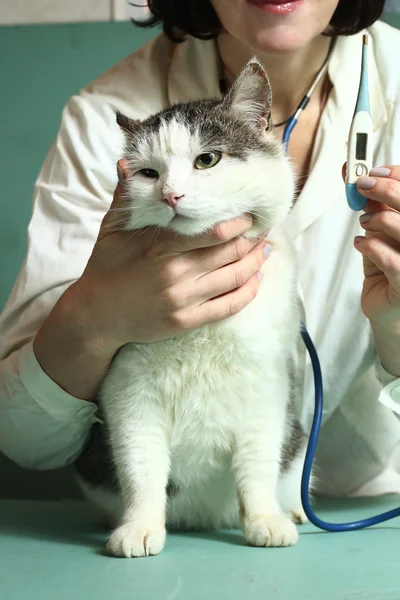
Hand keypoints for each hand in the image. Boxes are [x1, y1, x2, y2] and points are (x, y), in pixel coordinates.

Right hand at [68, 160, 269, 349]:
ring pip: (234, 279)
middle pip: (230, 253)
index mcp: (160, 247)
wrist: (95, 316)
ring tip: (265, 251)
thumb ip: (125, 196)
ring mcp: (182, 301)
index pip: (213, 232)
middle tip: (264, 230)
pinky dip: (248, 293)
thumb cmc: (105, 268)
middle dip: (253, 240)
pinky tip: (256, 281)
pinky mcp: (186, 322)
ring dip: (256, 263)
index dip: (239, 223)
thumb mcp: (111, 229)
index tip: (250, 214)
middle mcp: (175, 274)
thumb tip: (127, 162)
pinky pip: (228, 307)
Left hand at [344, 164, 399, 329]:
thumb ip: (377, 211)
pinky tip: (361, 244)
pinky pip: (392, 260)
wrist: (390, 312)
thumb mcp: (382, 235)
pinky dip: (371, 247)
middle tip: (363, 186)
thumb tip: (359, 181)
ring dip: (378, 220)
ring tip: (365, 224)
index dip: (398, 175)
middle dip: (387, 189)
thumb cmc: (389, 270)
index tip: (373, 171)